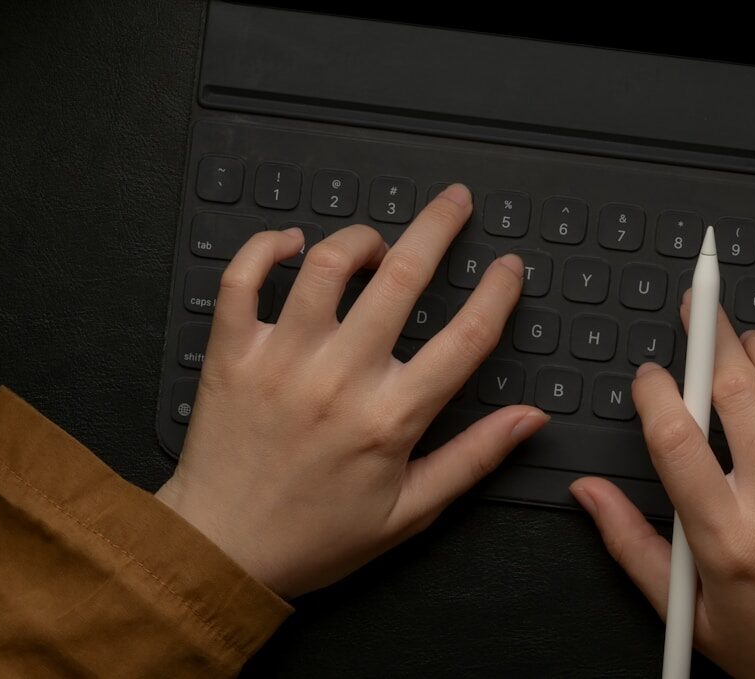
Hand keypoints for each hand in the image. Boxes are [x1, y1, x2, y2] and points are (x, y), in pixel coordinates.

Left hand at [156, 185, 548, 598]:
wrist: (222, 552)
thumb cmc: (317, 536)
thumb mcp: (411, 511)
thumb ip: (475, 457)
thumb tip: (531, 417)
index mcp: (390, 419)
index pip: (466, 337)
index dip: (498, 292)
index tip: (509, 268)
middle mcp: (339, 379)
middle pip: (402, 277)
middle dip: (439, 227)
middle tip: (455, 202)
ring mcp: (282, 360)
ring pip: (327, 264)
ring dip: (361, 238)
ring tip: (376, 243)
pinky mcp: (233, 354)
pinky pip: (244, 277)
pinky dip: (268, 247)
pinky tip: (293, 244)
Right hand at [570, 299, 754, 678]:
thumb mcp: (687, 612)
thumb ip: (630, 544)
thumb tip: (587, 493)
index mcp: (726, 538)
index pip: (673, 434)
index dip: (653, 387)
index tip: (649, 377)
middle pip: (734, 387)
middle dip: (707, 333)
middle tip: (698, 309)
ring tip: (744, 336)